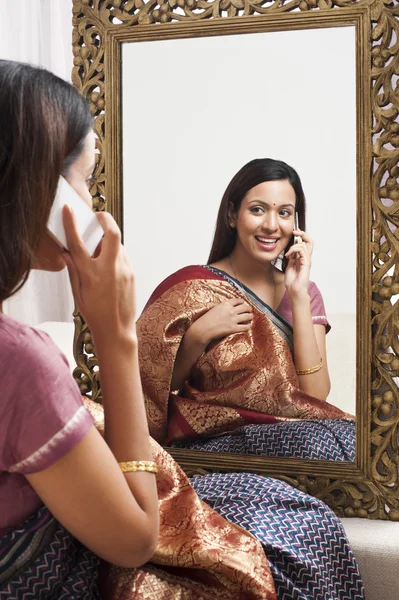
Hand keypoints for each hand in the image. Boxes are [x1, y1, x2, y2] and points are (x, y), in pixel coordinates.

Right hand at [62, 206, 135, 343]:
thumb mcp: (77, 293)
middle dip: (106, 219)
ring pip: (118, 244)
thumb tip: (67, 253)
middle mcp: (110, 268)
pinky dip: (114, 254)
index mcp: (91, 274)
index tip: (68, 210)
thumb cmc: (95, 315)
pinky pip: (123, 256)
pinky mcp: (132, 274)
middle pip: (112, 233)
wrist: (117, 330)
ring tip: (98, 251)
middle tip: (98, 216)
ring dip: (108, 241)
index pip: (78, 243)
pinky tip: (107, 266)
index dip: (72, 224)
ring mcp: (124, 270)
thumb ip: (73, 270)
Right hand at [190, 297, 252, 346]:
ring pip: (247, 316)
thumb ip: (223, 307)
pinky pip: (245, 327)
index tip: (243, 303)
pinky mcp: (234, 329)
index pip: (238, 300)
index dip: (242, 302)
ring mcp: (233, 320)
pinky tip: (248, 326)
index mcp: (226, 304)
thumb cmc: (206, 319)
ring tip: (250, 317)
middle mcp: (231, 310)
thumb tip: (230, 307)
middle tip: (249, 310)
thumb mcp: (215, 308)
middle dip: (248, 309)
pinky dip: (248, 326)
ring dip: (250, 316)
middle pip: (245, 307)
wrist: (203, 329)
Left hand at [284, 230, 313, 296]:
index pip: (305, 243)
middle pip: (310, 241)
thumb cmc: (292, 282)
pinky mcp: (306, 264)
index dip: (301, 237)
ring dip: (293, 247)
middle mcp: (306, 258)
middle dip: (303, 234)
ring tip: (287, 254)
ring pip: (304, 245)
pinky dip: (294, 251)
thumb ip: (291, 258)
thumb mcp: (289, 267)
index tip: (293, 233)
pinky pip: (302, 251)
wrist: (294, 291)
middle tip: (295, 232)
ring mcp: (307, 261)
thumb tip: (291, 251)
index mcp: (302, 259)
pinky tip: (288, 256)